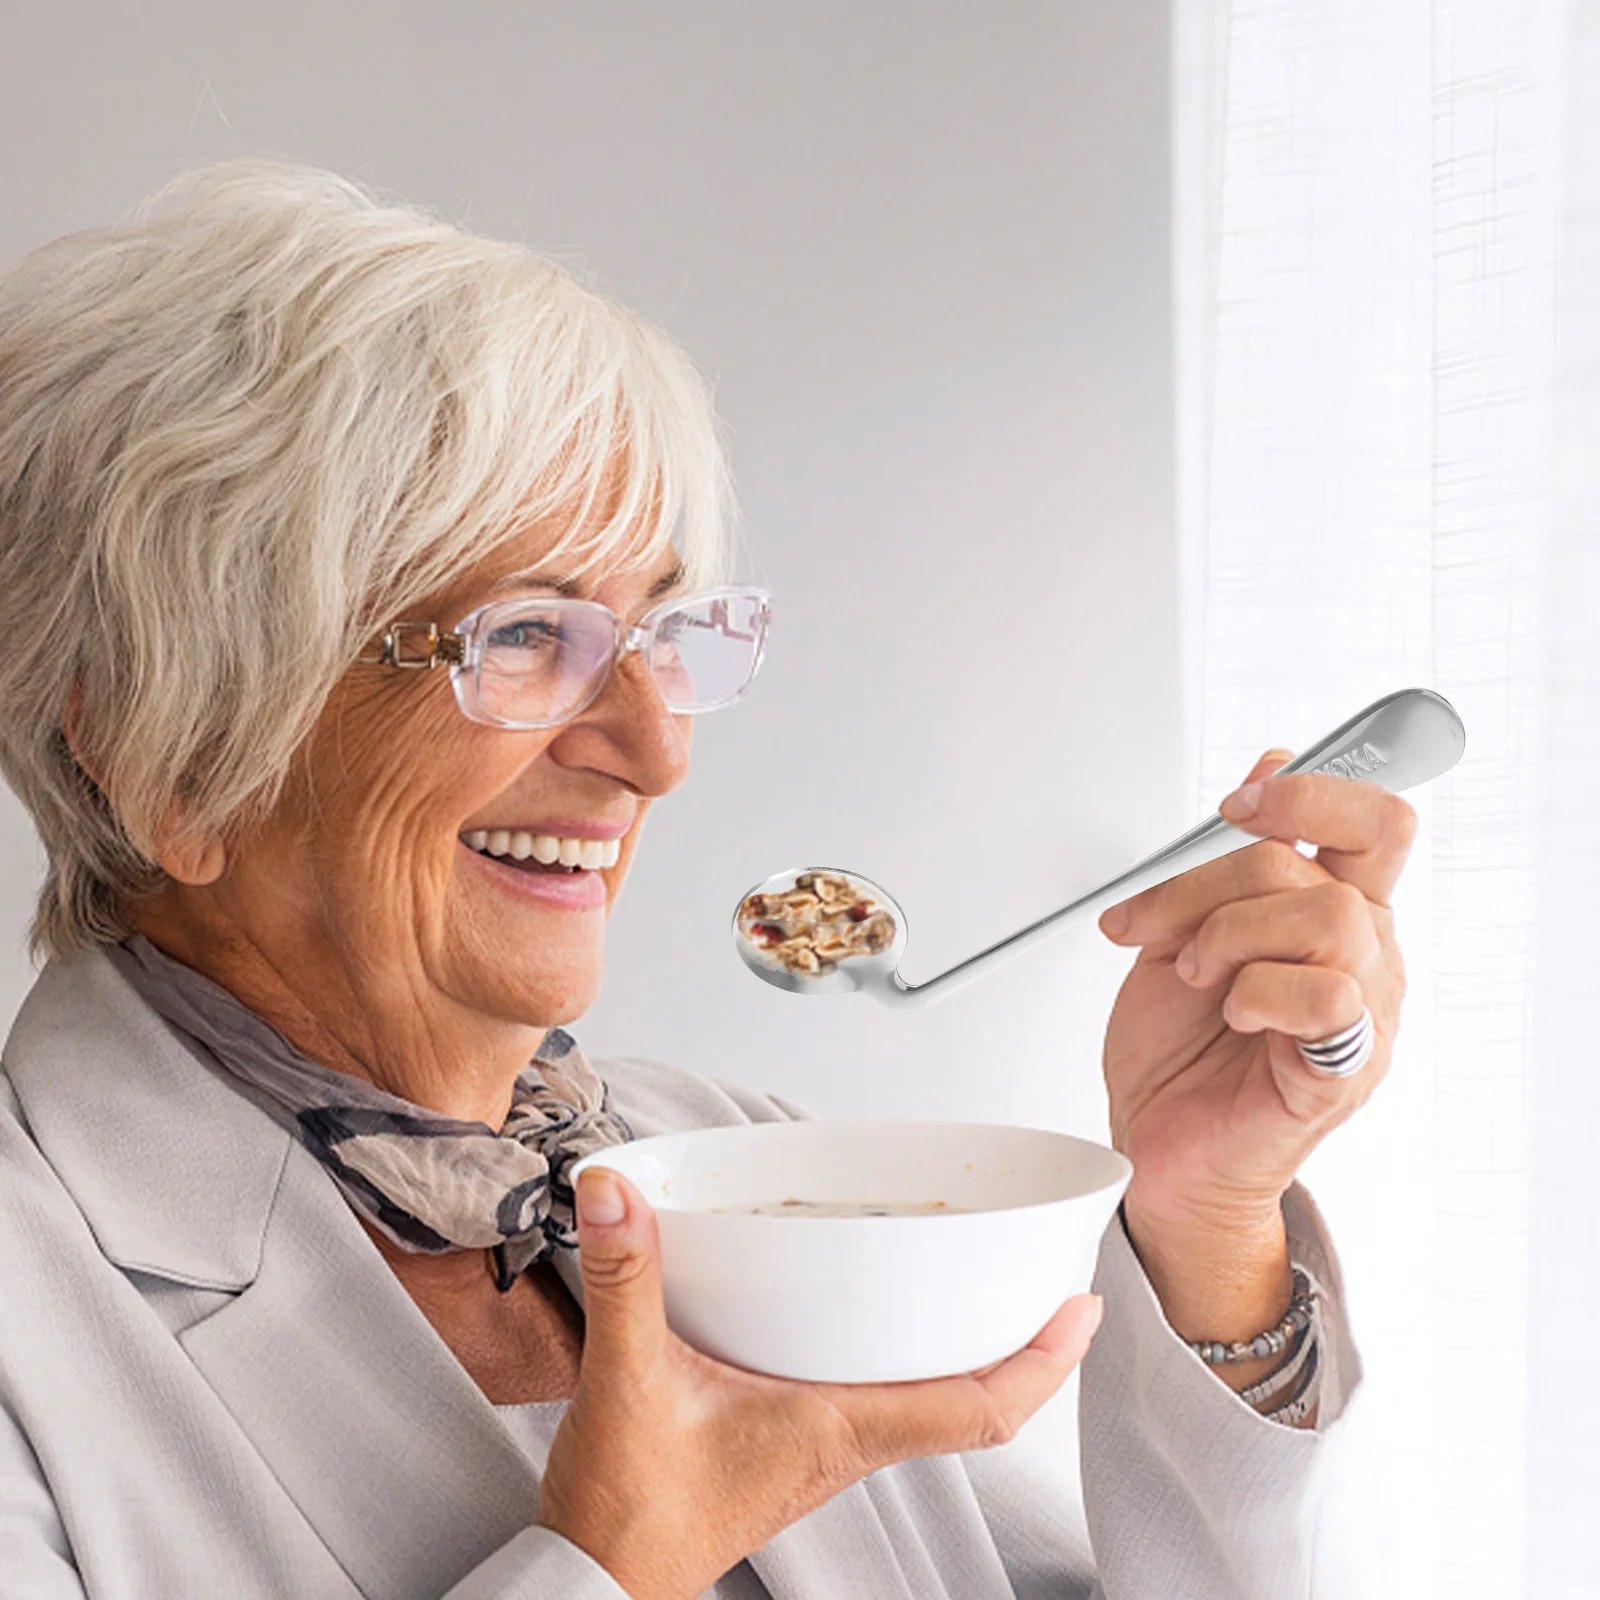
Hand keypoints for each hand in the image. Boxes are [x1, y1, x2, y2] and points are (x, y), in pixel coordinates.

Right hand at [537, 1167, 1103, 1599]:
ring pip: (925, 1394)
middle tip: (1049, 1276)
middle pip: (969, 1397)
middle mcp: (847, 1438)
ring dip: (962, 1345)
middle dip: (1021, 1342)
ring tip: (980, 1279)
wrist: (595, 1580)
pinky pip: (875, 1391)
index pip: (977, 1408)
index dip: (1042, 1360)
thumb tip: (620, 1195)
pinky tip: (868, 1309)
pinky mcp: (790, 1437)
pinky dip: (899, 1350)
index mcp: (840, 1429)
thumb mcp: (631, 1382)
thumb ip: (628, 1282)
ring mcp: (823, 1443)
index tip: (1083, 1307)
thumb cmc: (630, 1514)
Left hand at [1096, 752, 1413, 1338]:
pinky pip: (1327, 996)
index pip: (1377, 822)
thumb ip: (1229, 856)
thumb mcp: (1184, 926)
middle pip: (1333, 862)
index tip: (1238, 805)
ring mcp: (1363, 1014)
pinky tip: (1231, 1013)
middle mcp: (1364, 957)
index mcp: (1334, 913)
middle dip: (1220, 878)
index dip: (1312, 792)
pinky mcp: (1343, 1070)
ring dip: (1231, 935)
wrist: (1156, 1142)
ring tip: (1195, 976)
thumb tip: (1273, 763)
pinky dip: (1256, 992)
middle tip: (1165, 926)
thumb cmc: (1176, 1048)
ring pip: (1329, 918)